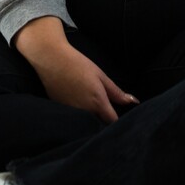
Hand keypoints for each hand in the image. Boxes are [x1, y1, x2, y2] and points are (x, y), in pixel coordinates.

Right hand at [13, 16, 137, 122]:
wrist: (52, 60)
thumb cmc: (78, 65)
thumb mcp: (101, 76)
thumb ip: (116, 92)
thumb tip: (133, 101)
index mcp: (97, 103)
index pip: (112, 122)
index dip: (118, 122)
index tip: (120, 118)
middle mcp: (84, 112)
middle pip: (99, 125)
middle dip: (104, 122)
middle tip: (106, 112)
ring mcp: (71, 113)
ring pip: (86, 123)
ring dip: (91, 120)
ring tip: (91, 107)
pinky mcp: (61, 111)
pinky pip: (74, 119)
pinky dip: (79, 116)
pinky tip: (77, 104)